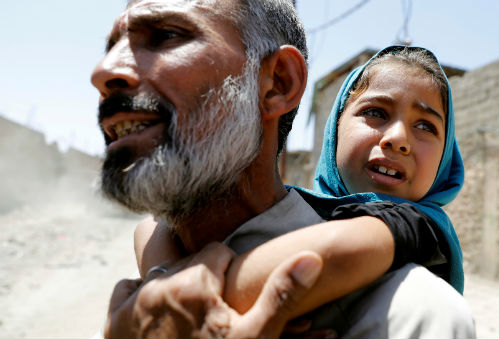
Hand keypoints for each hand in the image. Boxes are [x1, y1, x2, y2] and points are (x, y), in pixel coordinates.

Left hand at [105, 243, 322, 337]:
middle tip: (217, 311)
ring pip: (160, 274)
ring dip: (175, 286)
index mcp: (195, 282)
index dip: (231, 271)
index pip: (219, 251)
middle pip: (190, 262)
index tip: (234, 297)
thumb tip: (309, 257)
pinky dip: (141, 296)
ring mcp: (132, 303)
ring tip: (191, 316)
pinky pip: (126, 289)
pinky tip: (158, 317)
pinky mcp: (113, 322)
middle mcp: (158, 285)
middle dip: (205, 278)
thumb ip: (281, 295)